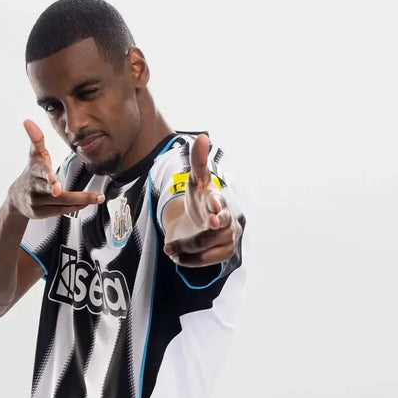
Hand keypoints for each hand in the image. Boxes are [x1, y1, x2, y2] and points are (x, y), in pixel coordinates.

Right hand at [8, 119, 104, 218]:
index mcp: (34, 172)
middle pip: (55, 193)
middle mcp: (35, 189)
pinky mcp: (42, 214)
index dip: (48, 177)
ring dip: (81, 201)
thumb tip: (28, 121)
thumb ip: (36, 139)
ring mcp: (38, 203)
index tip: (54, 180)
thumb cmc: (31, 173)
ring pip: (61, 204)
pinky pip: (61, 211)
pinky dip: (75, 207)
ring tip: (98, 198)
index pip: (41, 173)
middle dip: (73, 196)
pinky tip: (87, 203)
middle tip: (90, 197)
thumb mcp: (34, 156)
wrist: (16, 198)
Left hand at [162, 134, 240, 266]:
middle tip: (188, 244)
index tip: (211, 210)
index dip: (215, 206)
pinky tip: (177, 258)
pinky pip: (207, 260)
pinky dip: (191, 260)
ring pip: (207, 245)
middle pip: (217, 227)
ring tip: (169, 249)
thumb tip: (202, 137)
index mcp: (217, 198)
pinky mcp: (226, 252)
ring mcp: (229, 236)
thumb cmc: (199, 199)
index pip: (218, 201)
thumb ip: (198, 161)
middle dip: (204, 234)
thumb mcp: (195, 181)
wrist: (199, 222)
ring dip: (186, 248)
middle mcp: (227, 218)